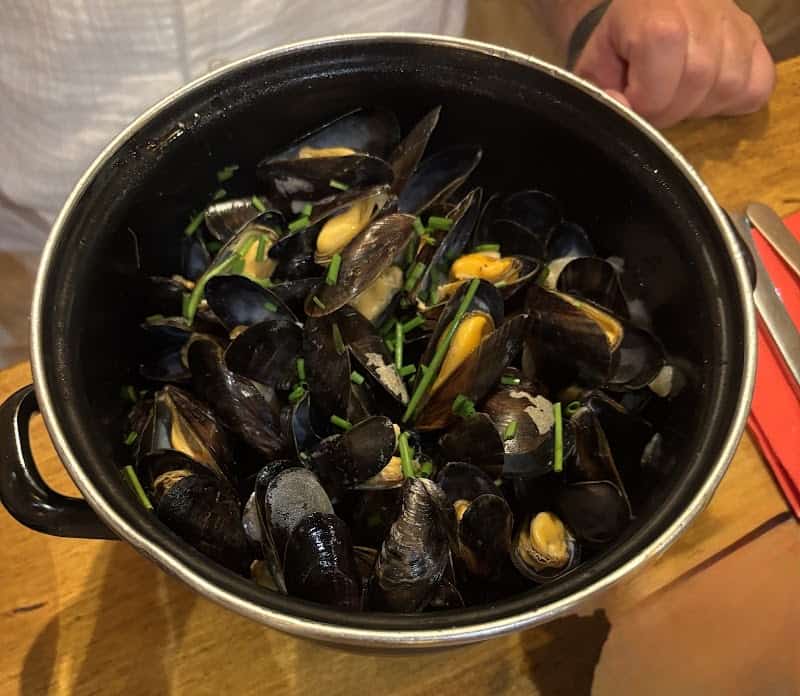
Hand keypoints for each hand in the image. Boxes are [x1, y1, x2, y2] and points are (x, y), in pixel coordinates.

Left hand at [572, 0, 775, 126]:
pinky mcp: (754, 35)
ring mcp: (734, 23)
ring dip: (703, 105)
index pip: (658, 91)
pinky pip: (759, 83)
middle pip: (698, 86)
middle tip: (658, 102)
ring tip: (682, 96)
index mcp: (656, 23)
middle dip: (673, 110)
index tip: (634, 101)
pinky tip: (710, 93)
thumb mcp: (596, 66)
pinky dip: (737, 98)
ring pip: (731, 86)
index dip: (645, 109)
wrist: (641, 7)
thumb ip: (604, 94)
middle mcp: (702, 15)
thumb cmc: (617, 40)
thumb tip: (625, 109)